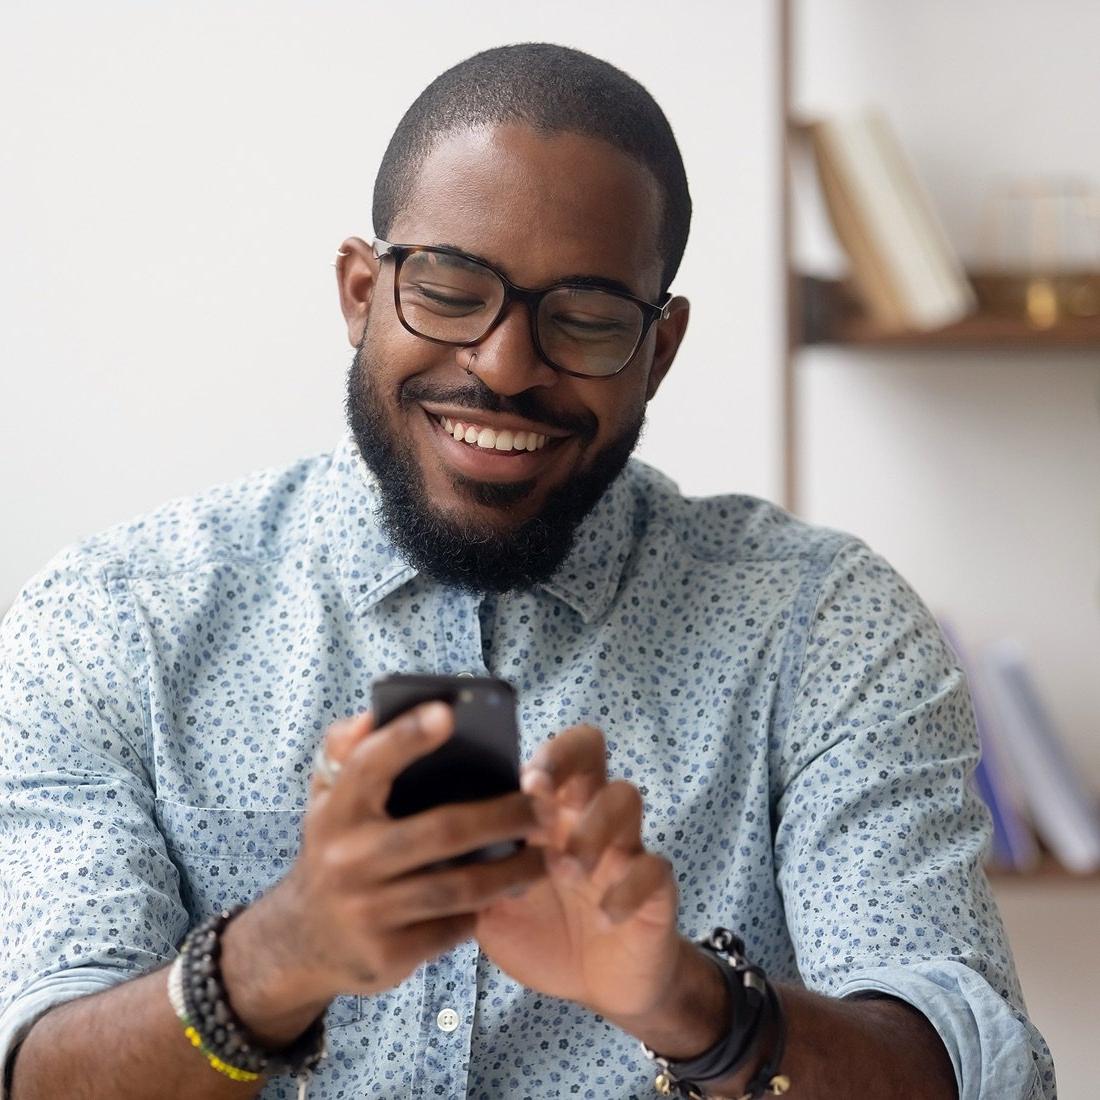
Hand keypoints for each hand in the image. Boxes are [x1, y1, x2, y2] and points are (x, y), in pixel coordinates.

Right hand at [225, 703, 543, 1035]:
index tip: (448, 713)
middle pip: (443, 831)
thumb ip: (345, 751)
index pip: (369, 764)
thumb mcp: (327, 797)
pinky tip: (507, 893)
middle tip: (545, 807)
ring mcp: (367, 911)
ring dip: (512, 871)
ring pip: (459, 887)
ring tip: (546, 856)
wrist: (302, 942)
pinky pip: (454, 927)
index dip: (406, 737)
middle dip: (504, 817)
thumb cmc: (336, 847)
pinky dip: (485, 909)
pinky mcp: (389, 955)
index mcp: (336, 811)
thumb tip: (371, 716)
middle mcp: (348, 860)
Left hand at [474, 724, 682, 1024]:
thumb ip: (470, 872)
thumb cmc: (539, 929)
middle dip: (570, 763)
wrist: (596, 985)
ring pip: (626, 797)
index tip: (525, 779)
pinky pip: (653, 868)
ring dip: (594, 827)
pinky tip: (604, 915)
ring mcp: (624, 846)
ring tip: (568, 868)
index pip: (552, 752)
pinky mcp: (654, 886)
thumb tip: (422, 846)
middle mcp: (587, 814)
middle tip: (547, 799)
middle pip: (592, 750)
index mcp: (548, 811)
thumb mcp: (492, 903)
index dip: (544, 754)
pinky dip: (628, 888)